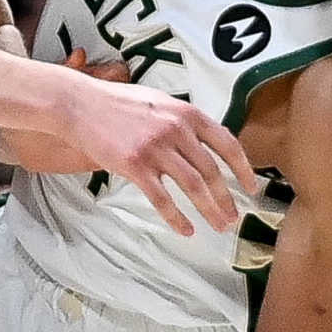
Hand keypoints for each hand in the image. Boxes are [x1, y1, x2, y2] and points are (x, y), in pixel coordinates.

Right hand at [57, 77, 254, 237]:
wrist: (81, 105)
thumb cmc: (116, 103)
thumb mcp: (161, 102)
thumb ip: (184, 122)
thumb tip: (204, 142)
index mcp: (187, 114)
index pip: (227, 143)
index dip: (243, 168)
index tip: (250, 186)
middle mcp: (176, 129)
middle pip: (212, 170)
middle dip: (227, 198)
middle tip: (234, 217)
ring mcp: (156, 148)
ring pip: (193, 186)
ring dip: (209, 210)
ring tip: (218, 226)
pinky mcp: (135, 165)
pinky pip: (162, 198)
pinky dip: (177, 218)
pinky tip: (186, 229)